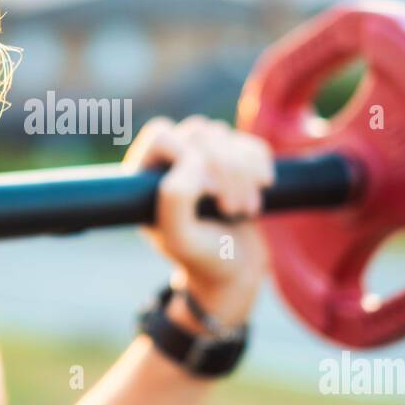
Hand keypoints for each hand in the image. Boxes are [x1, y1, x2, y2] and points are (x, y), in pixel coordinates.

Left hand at [122, 115, 275, 329]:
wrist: (236, 273)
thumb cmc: (203, 259)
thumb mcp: (180, 238)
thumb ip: (174, 199)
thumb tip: (193, 156)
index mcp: (144, 176)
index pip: (162, 135)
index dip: (190, 157)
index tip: (208, 195)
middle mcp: (169, 161)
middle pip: (198, 132)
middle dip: (224, 170)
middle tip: (230, 209)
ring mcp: (202, 158)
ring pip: (224, 135)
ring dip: (243, 172)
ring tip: (242, 209)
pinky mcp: (233, 160)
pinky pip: (248, 143)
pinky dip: (260, 166)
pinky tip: (260, 192)